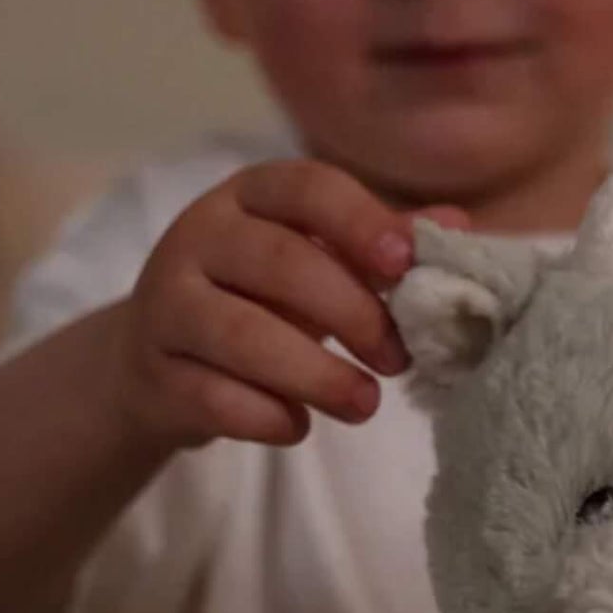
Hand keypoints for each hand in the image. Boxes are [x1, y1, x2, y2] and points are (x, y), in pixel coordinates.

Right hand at [113, 160, 468, 451]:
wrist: (159, 361)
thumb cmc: (260, 301)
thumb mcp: (320, 263)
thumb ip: (383, 247)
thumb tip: (460, 229)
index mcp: (250, 197)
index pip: (307, 187)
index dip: (361, 222)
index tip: (405, 266)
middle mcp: (198, 237)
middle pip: (280, 262)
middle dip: (352, 314)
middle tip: (398, 360)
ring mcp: (166, 303)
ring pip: (242, 334)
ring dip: (316, 375)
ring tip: (364, 405)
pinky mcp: (152, 370)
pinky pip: (214, 396)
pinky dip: (267, 417)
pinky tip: (297, 425)